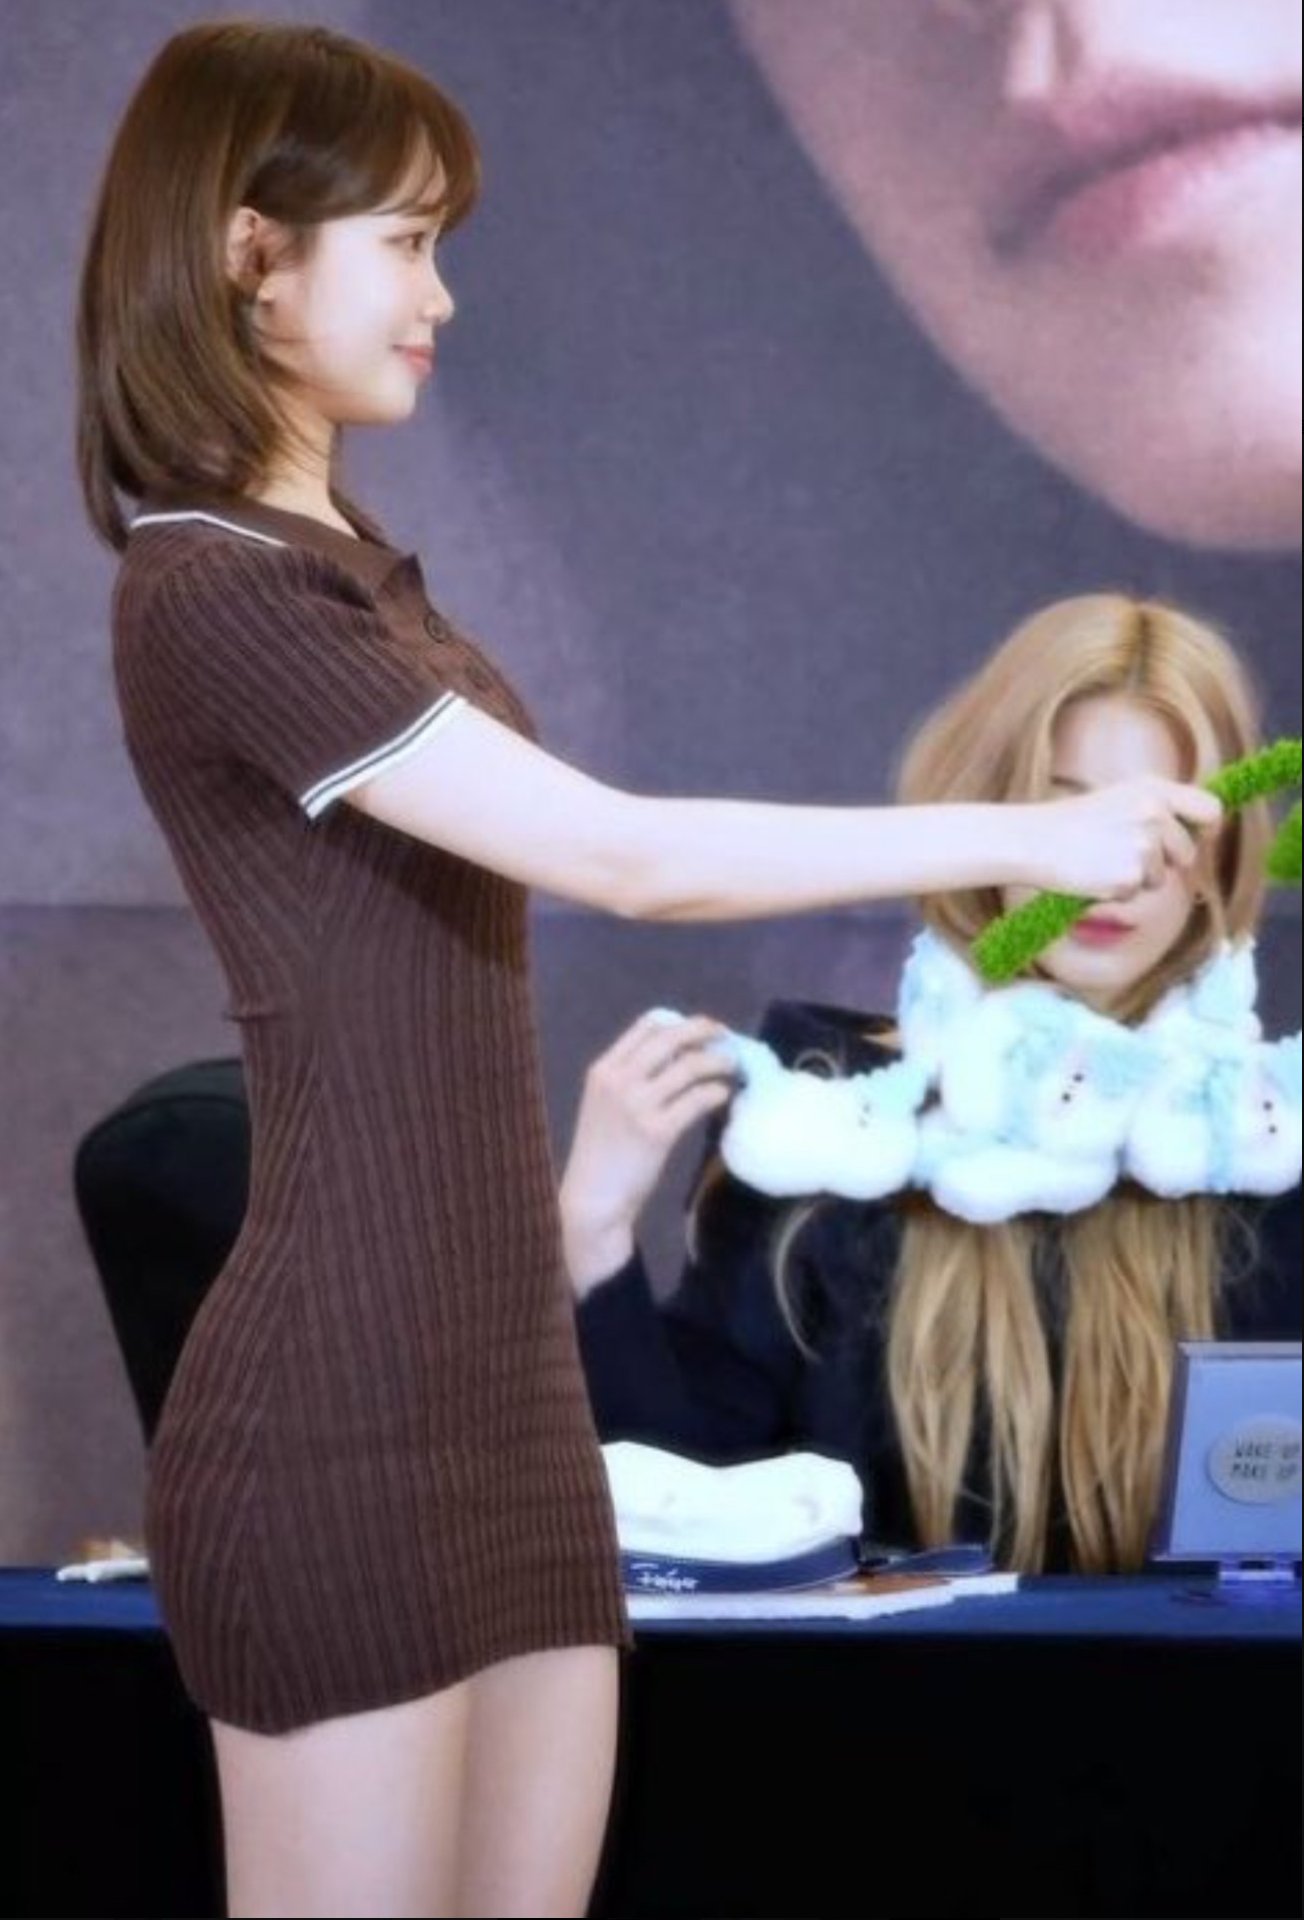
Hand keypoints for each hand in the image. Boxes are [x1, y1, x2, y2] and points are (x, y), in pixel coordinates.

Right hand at [559, 1012, 735, 1297]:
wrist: (593, 1197)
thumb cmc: (602, 1152)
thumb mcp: (605, 1104)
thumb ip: (632, 1078)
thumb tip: (680, 1056)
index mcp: (603, 1069)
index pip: (646, 1026)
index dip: (681, 1022)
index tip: (702, 1029)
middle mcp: (618, 1080)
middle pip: (671, 1038)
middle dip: (704, 1032)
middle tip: (726, 1038)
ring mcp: (637, 1104)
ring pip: (689, 1066)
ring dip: (718, 1062)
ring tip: (733, 1067)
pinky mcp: (657, 1131)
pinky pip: (697, 1100)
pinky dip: (716, 1092)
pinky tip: (724, 1095)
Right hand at [1025, 776, 1221, 898]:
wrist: (1033, 840)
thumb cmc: (1073, 822)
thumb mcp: (1121, 798)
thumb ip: (1159, 809)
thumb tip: (1198, 829)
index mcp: (1154, 790)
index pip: (1210, 809)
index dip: (1208, 828)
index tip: (1200, 837)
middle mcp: (1154, 815)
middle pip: (1187, 853)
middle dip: (1165, 861)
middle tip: (1126, 853)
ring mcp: (1143, 847)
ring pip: (1161, 879)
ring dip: (1138, 877)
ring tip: (1103, 860)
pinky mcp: (1129, 878)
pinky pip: (1136, 894)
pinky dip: (1116, 891)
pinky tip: (1094, 874)